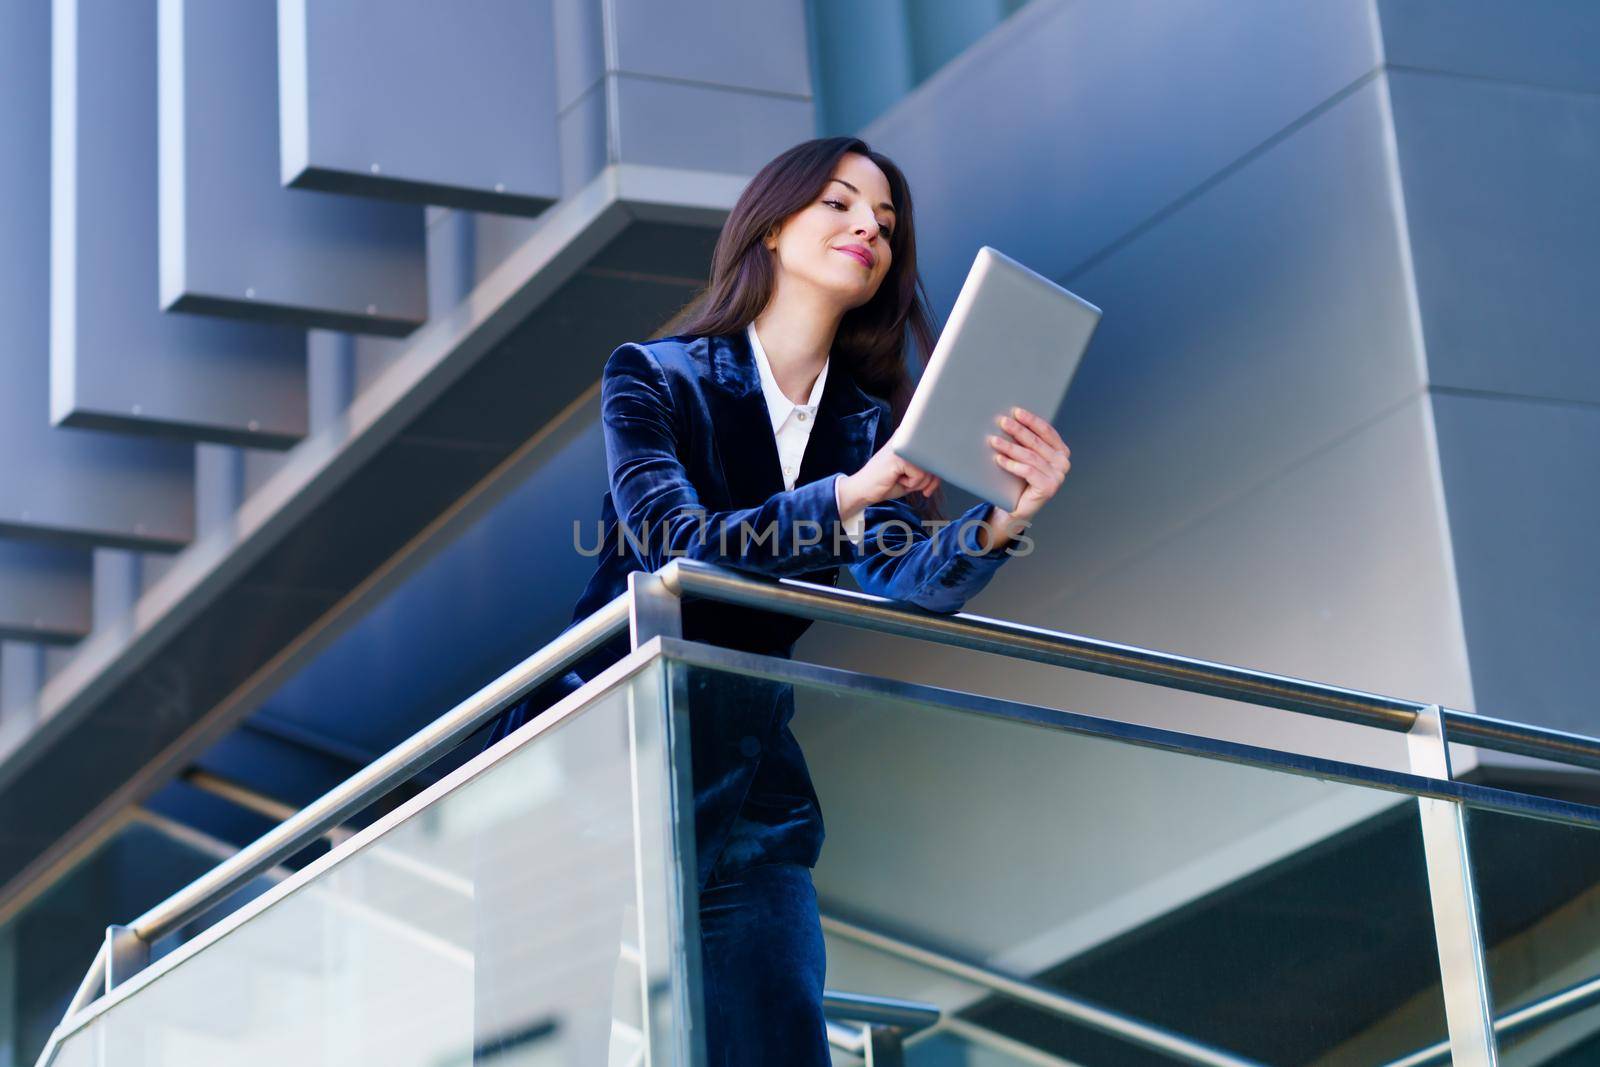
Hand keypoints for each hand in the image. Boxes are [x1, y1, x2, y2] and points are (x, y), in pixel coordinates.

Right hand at [838, 438, 940, 517]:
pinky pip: (919, 475)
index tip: (930, 485)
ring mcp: (902, 445)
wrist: (863, 489)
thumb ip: (929, 470)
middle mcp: (906, 436)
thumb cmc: (887, 482)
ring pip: (928, 468)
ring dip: (919, 482)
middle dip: (930, 479)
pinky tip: (897, 479)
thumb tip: (944, 470)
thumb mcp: (914, 477)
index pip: (935, 449)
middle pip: (935, 459)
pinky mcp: (899, 456)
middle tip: (918, 487)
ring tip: (902, 480)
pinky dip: (911, 483)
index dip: (937, 469)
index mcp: (909, 437)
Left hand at [986, 406, 1069, 533]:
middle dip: (1018, 430)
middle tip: (1002, 422)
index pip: (1047, 431)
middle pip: (1036, 442)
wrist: (1016, 508)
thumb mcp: (1025, 457)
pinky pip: (1028, 471)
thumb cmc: (1019, 479)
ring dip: (1010, 447)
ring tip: (993, 441)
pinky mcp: (1049, 488)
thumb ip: (1026, 442)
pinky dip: (1012, 464)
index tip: (1016, 411)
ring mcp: (1058, 476)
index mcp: (1061, 452)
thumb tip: (1009, 420)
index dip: (1031, 420)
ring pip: (1030, 456)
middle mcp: (1063, 463)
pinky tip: (999, 459)